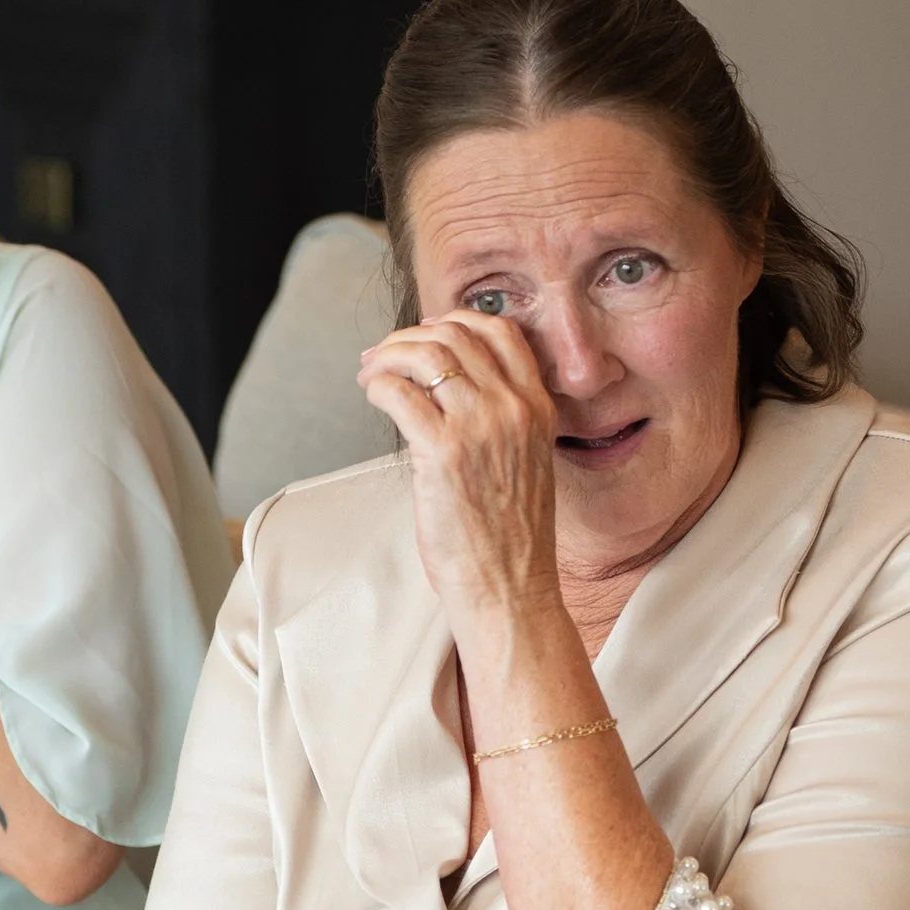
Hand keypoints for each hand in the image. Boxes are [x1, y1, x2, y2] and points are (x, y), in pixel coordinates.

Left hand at [358, 312, 561, 634]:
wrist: (511, 587)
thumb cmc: (511, 538)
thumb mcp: (527, 462)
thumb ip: (502, 420)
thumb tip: (448, 386)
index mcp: (538, 409)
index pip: (500, 332)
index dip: (455, 322)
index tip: (427, 334)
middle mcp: (513, 409)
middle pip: (454, 335)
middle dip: (409, 338)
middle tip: (383, 356)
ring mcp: (480, 427)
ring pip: (424, 356)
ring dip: (387, 357)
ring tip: (372, 374)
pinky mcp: (443, 452)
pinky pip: (399, 392)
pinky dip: (378, 385)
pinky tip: (373, 396)